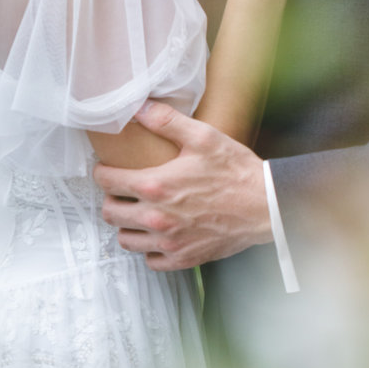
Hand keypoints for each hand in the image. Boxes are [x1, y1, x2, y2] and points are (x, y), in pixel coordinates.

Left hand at [93, 101, 270, 269]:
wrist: (266, 206)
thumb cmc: (236, 171)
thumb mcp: (203, 137)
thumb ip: (166, 121)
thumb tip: (139, 107)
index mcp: (155, 186)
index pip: (106, 181)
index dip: (102, 173)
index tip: (107, 170)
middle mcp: (156, 218)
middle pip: (109, 213)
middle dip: (111, 199)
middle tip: (121, 192)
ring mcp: (169, 242)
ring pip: (125, 240)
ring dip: (126, 226)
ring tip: (136, 214)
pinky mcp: (183, 258)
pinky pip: (150, 260)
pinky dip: (149, 249)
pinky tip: (158, 235)